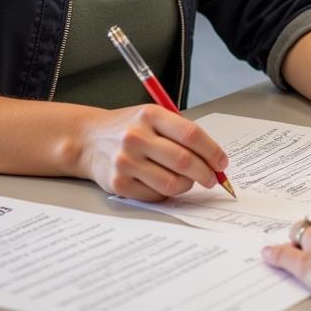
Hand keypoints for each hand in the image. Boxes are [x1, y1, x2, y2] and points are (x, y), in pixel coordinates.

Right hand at [78, 105, 229, 201]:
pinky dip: (167, 193)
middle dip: (206, 173)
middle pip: (184, 161)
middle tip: (212, 178)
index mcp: (150, 115)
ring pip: (172, 183)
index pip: (191, 134)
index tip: (222, 162)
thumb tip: (213, 159)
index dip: (212, 151)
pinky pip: (155, 196)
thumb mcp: (153, 117)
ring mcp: (126, 161)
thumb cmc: (129, 128)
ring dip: (187, 185)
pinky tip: (165, 183)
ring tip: (188, 181)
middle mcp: (136, 137)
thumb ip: (180, 133)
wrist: (89, 139)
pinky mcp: (119, 183)